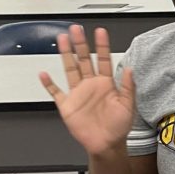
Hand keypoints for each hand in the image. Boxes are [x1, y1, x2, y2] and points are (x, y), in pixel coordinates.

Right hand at [39, 25, 135, 157]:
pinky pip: (56, 92)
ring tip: (62, 40)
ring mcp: (78, 94)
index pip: (103, 60)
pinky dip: (49, 84)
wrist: (106, 144)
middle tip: (76, 29)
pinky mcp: (67, 105)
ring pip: (70, 69)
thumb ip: (129, 87)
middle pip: (84, 60)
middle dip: (80, 44)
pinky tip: (44, 74)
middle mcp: (91, 85)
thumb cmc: (119, 127)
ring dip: (66, 54)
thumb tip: (130, 69)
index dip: (102, 46)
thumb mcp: (128, 106)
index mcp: (106, 84)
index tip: (100, 32)